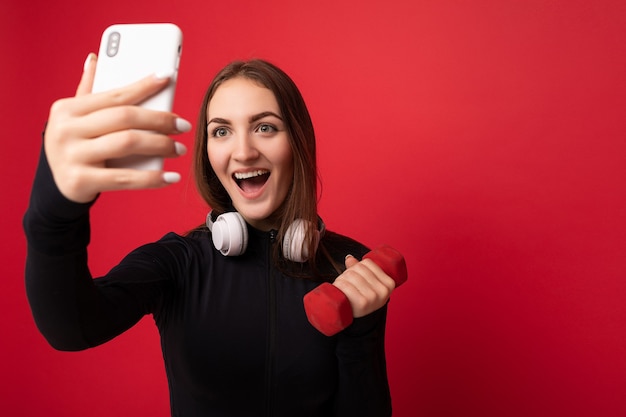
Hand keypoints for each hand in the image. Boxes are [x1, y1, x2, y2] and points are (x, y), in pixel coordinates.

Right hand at [44, 53, 191, 202]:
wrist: (57, 187)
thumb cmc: (76, 146)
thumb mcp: (75, 118)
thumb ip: (88, 90)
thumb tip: (95, 58)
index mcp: (67, 109)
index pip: (114, 94)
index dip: (143, 86)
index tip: (167, 79)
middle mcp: (66, 130)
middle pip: (125, 118)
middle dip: (159, 120)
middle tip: (183, 126)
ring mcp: (72, 156)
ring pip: (127, 144)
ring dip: (160, 146)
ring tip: (179, 149)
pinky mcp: (81, 181)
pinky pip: (125, 178)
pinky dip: (152, 178)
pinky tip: (171, 177)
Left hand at [332, 254, 396, 317]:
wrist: (359, 322)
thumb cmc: (362, 299)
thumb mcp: (367, 284)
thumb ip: (359, 269)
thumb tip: (349, 258)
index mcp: (389, 283)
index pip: (368, 263)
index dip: (357, 266)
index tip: (355, 276)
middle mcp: (383, 291)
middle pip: (358, 268)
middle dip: (348, 273)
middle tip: (346, 284)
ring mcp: (373, 297)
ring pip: (351, 275)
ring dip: (341, 279)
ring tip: (342, 288)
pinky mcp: (362, 303)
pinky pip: (346, 285)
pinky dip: (339, 285)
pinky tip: (339, 290)